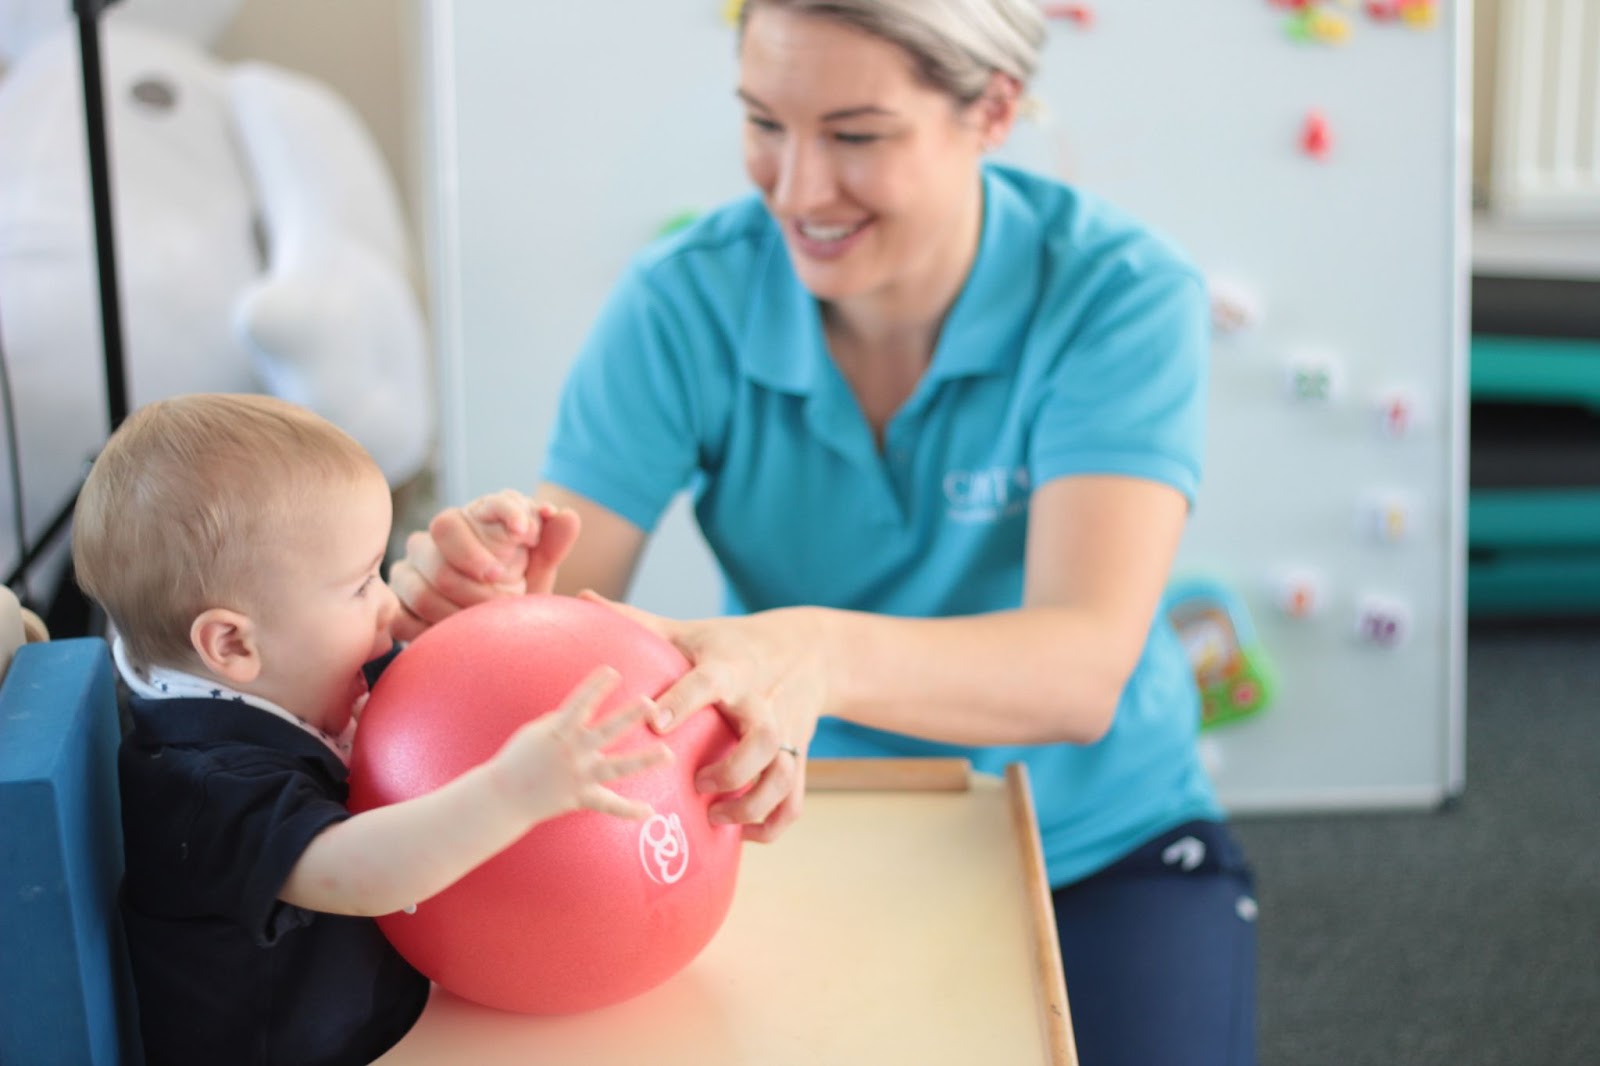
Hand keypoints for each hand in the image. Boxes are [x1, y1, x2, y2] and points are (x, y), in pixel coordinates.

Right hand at [391, 490, 579, 639]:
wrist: (493, 635)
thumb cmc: (516, 591)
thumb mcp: (538, 570)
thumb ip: (551, 543)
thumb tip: (566, 514)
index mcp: (474, 518)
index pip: (485, 503)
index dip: (504, 512)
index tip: (525, 533)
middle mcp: (437, 537)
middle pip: (444, 530)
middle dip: (477, 565)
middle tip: (503, 594)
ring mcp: (410, 569)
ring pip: (422, 584)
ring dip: (459, 607)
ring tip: (484, 622)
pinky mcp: (396, 603)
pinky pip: (401, 615)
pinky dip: (429, 630)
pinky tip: (453, 636)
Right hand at [489, 666, 672, 822]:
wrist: (503, 796)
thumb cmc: (519, 758)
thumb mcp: (537, 731)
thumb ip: (564, 720)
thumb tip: (584, 710)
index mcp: (558, 731)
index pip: (579, 703)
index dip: (595, 686)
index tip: (612, 671)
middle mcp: (573, 752)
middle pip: (607, 731)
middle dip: (629, 716)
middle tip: (651, 704)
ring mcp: (579, 776)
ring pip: (617, 767)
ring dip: (644, 760)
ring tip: (668, 755)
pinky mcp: (580, 797)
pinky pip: (608, 805)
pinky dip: (628, 810)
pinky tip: (649, 812)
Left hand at [579, 593, 824, 843]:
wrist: (810, 652)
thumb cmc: (730, 643)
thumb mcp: (688, 629)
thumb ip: (635, 620)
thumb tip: (582, 596)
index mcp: (729, 669)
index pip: (708, 682)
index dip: (684, 701)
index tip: (657, 722)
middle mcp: (762, 702)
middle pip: (762, 739)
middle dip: (732, 769)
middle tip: (698, 783)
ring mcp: (786, 732)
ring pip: (784, 775)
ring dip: (754, 804)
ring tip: (717, 817)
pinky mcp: (799, 755)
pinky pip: (794, 799)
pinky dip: (773, 823)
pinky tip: (744, 833)